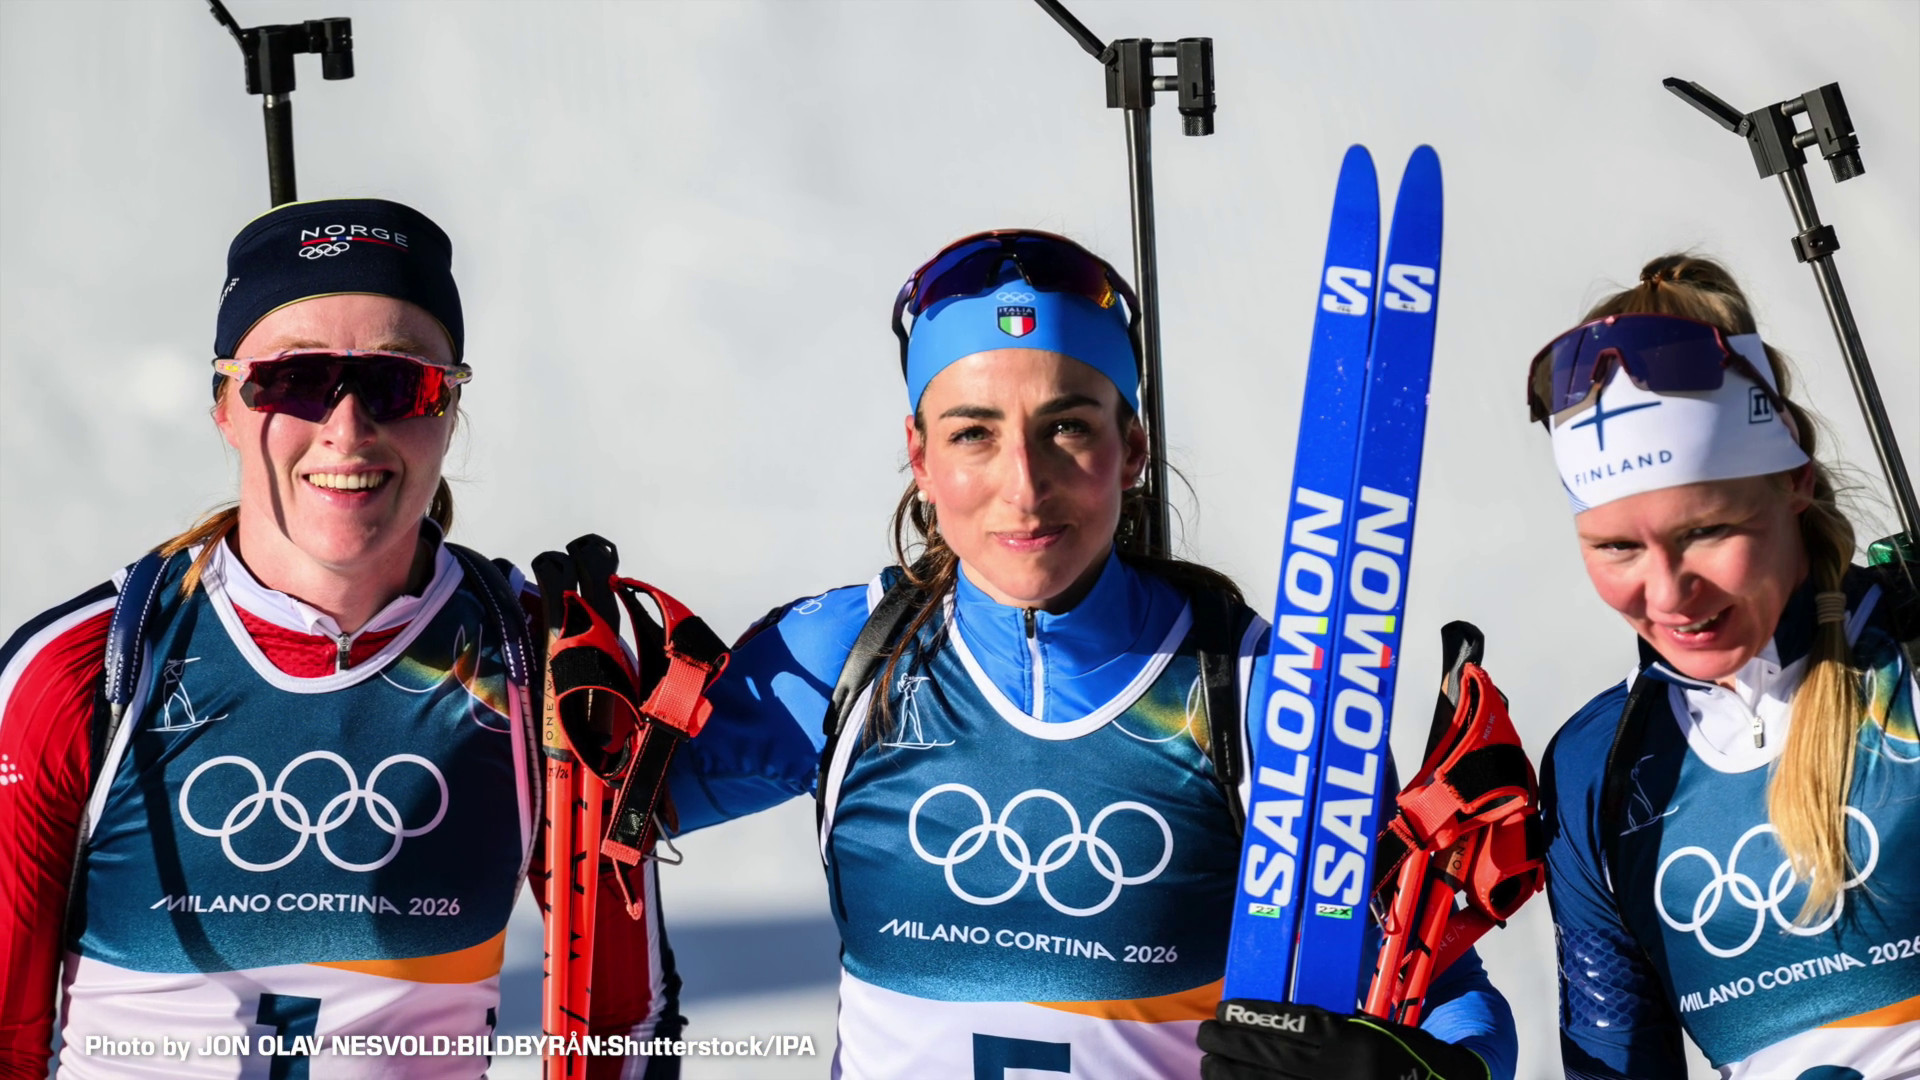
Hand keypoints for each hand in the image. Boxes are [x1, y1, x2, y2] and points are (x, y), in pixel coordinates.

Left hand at [1198, 999, 1487, 1079]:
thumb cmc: (1401, 1058)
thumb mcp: (1368, 1030)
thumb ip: (1324, 1026)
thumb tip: (1265, 1020)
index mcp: (1355, 1041)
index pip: (1289, 1024)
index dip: (1249, 1017)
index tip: (1223, 1010)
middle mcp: (1344, 1073)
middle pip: (1270, 1056)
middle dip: (1228, 1046)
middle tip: (1204, 1036)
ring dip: (1230, 1076)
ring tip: (1209, 1065)